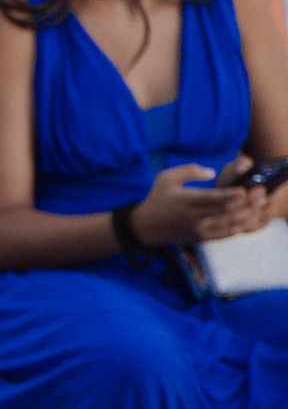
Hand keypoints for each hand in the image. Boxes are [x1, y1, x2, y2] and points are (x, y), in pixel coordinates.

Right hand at [133, 162, 267, 246]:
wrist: (147, 226)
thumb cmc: (158, 198)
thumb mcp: (166, 177)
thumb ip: (189, 171)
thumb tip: (212, 172)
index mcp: (187, 201)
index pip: (213, 200)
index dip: (231, 196)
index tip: (245, 190)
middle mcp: (195, 217)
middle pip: (227, 211)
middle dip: (247, 202)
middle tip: (261, 192)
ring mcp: (200, 230)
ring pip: (230, 224)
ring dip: (248, 214)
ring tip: (260, 204)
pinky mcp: (204, 238)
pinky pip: (227, 234)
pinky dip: (241, 226)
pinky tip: (251, 218)